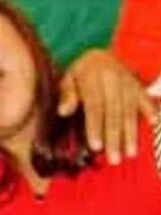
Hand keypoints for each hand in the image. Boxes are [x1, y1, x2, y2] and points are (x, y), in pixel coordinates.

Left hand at [58, 48, 158, 163]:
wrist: (99, 55)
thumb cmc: (79, 74)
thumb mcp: (67, 79)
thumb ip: (66, 94)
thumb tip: (63, 111)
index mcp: (92, 76)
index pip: (95, 106)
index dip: (95, 127)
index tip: (96, 147)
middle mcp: (113, 78)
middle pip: (115, 112)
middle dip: (115, 137)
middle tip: (114, 159)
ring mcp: (128, 81)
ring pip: (130, 110)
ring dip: (131, 133)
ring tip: (130, 154)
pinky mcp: (138, 85)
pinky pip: (145, 98)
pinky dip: (150, 110)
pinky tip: (153, 125)